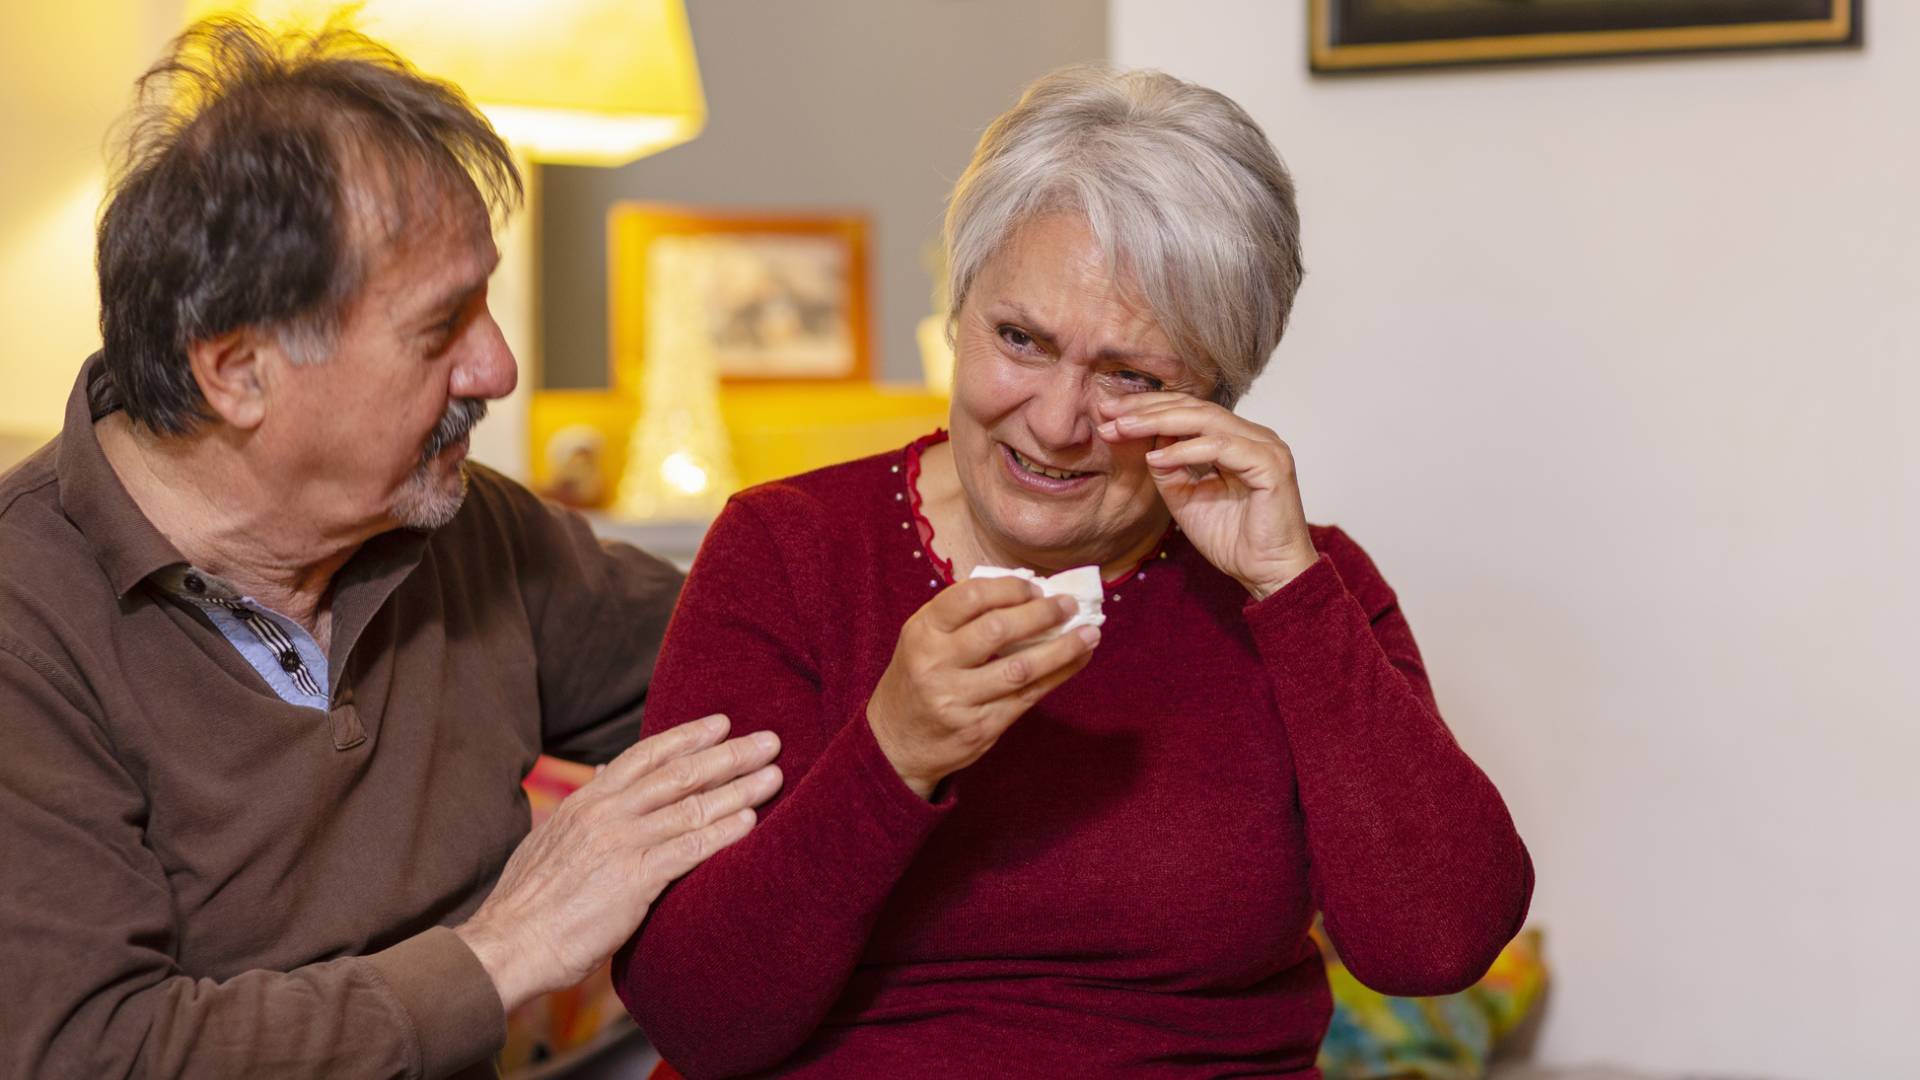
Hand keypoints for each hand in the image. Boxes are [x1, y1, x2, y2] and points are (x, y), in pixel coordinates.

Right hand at [455, 715, 781, 1011]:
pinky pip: (690, 848)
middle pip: (679, 773)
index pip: (645, 755)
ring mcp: (622, 843)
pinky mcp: (635, 879)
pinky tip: (752, 821)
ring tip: (775, 776)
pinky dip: (725, 832)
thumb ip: (583, 807)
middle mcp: (607, 813)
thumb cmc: (532, 900)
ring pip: (692, 807)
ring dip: (739, 789)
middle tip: (768, 740)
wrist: (510, 942)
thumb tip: (604, 774)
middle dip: (729, 755)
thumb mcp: (551, 838)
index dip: (688, 737)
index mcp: (586, 801)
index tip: (722, 723)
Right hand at [867, 577, 1098, 798]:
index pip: (969, 597)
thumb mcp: (923, 640)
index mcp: (921, 633)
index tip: (1035, 587)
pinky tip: (1077, 660)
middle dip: (1042, 614)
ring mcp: (958, 700)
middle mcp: (936, 665)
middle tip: (1069, 605)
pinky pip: (1028, 697)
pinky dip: (1059, 675)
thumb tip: (1027, 592)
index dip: (1009, 588)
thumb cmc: (917, 679)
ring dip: (1063, 648)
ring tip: (1089, 633)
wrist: (895, 743)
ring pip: (1021, 668)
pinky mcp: (981, 727)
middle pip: (999, 630)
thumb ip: (962, 616)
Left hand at [1097, 393, 1316, 599]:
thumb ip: (1168, 468)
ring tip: (1124, 428)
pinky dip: (1187, 450)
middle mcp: (1253, 436)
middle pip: (1194, 407)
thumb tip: (1143, 442)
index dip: (1147, 408)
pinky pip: (1222, 447)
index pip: (1188, 410)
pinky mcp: (1270, 465)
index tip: (1108, 415)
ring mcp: (1265, 447)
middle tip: (1109, 412)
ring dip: (1159, 422)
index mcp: (1236, 439)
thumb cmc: (1233, 540)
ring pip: (1206, 419)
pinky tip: (1157, 457)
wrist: (1266, 575)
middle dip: (1147, 408)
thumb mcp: (1185, 499)